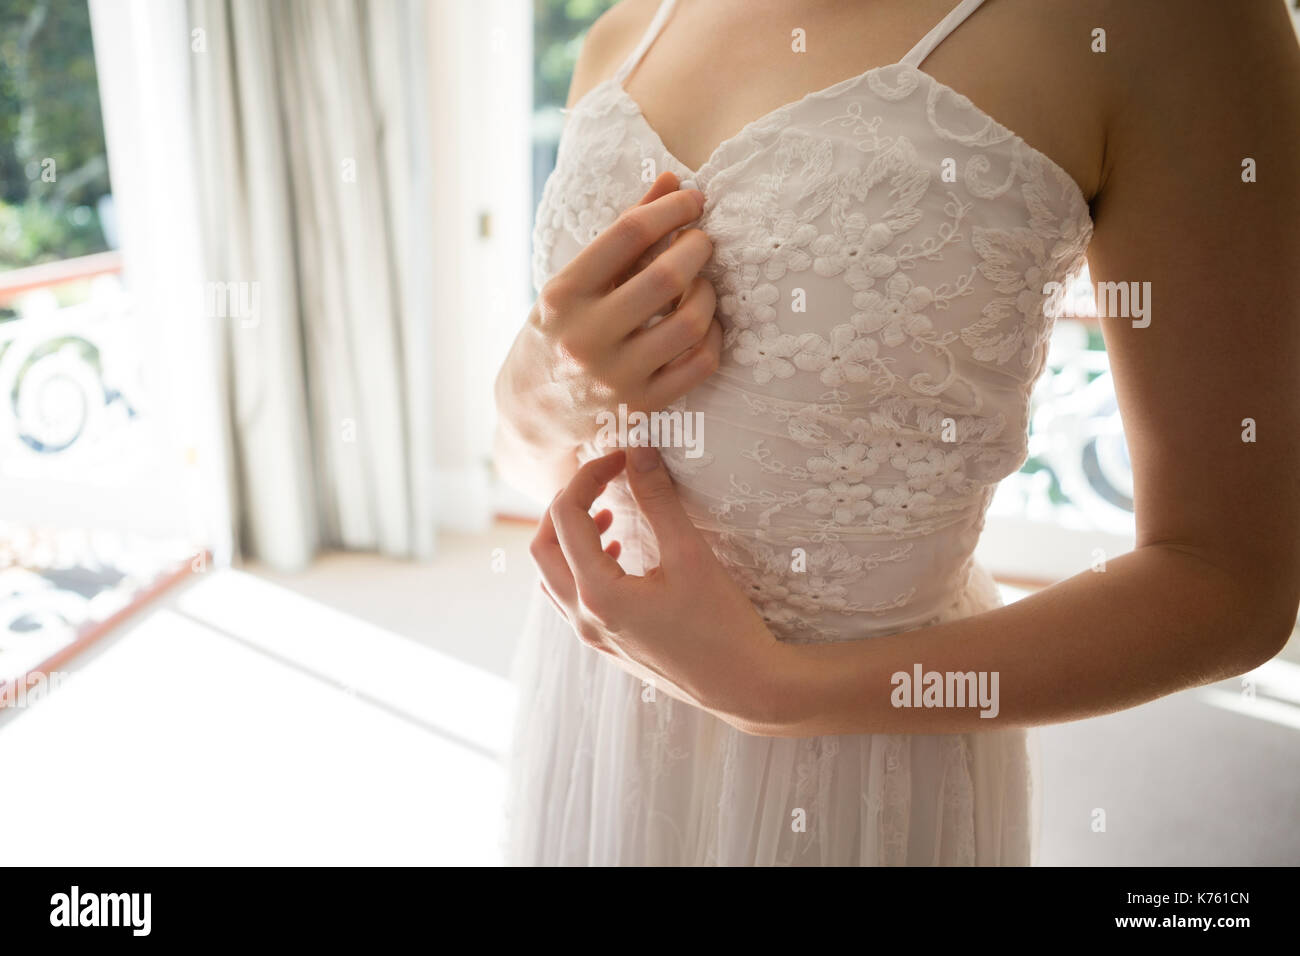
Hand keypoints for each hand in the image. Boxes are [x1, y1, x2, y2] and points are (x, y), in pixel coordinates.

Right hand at [496, 173, 720, 456]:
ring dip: (708, 293)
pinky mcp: (641, 407)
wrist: (531, 415)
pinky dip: (713, 336)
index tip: (693, 200)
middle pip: (666, 278)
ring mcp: (615, 377)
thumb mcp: (572, 283)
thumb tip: (672, 181)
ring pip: (690, 323)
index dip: (672, 208)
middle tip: (702, 241)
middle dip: (697, 248)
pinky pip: (699, 364)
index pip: (628, 234)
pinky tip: (705, 324)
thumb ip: (623, 234)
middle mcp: (585, 337)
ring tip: (701, 284)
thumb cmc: (556, 334)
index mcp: (563, 295)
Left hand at [529, 445, 789, 732]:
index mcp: (597, 594)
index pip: (566, 516)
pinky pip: (572, 597)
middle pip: (542, 547)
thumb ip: (658, 499)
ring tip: (610, 514)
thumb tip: (639, 449)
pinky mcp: (607, 644)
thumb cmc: (722, 625)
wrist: (744, 686)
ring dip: (570, 538)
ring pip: (552, 576)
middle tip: (603, 482)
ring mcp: (592, 636)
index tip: (621, 459)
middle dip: (565, 506)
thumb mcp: (689, 554)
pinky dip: (582, 565)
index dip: (588, 476)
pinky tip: (619, 552)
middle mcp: (583, 617)